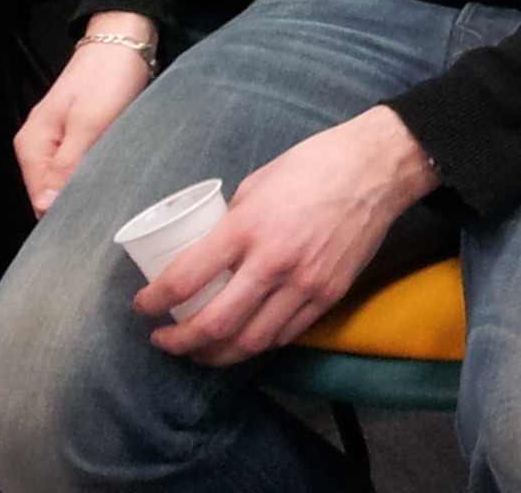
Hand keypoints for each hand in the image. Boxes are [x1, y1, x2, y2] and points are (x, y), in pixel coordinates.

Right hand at [13, 13, 156, 215]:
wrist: (123, 41)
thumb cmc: (107, 77)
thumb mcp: (89, 123)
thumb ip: (66, 165)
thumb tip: (44, 207)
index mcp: (33, 145)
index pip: (39, 200)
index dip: (65, 212)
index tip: (93, 218)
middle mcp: (40, 146)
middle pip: (52, 192)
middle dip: (78, 200)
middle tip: (108, 206)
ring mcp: (58, 141)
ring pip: (69, 180)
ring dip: (89, 186)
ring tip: (114, 192)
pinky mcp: (79, 135)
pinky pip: (82, 166)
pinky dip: (96, 171)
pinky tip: (113, 174)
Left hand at [137, 106, 441, 365]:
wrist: (376, 169)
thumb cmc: (313, 166)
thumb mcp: (256, 185)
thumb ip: (231, 224)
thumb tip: (210, 253)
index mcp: (247, 228)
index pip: (186, 279)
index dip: (154, 301)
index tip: (143, 305)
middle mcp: (274, 263)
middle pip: (215, 326)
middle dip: (180, 343)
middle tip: (163, 341)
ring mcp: (305, 284)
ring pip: (250, 343)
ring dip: (216, 354)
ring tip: (199, 350)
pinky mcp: (329, 295)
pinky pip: (285, 335)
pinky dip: (256, 344)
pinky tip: (242, 338)